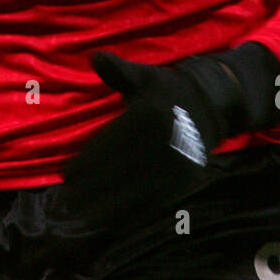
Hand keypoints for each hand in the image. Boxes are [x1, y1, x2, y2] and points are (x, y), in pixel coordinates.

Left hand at [55, 50, 245, 228]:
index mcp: (149, 114)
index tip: (65, 176)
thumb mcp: (145, 76)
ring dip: (108, 207)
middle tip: (67, 201)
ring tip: (82, 217)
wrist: (214, 103)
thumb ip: (118, 70)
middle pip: (120, 170)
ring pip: (137, 190)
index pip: (110, 144)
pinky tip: (113, 222)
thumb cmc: (169, 90)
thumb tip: (95, 57)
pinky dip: (134, 213)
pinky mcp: (188, 178)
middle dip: (91, 189)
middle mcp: (163, 140)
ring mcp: (178, 161)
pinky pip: (157, 200)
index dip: (86, 162)